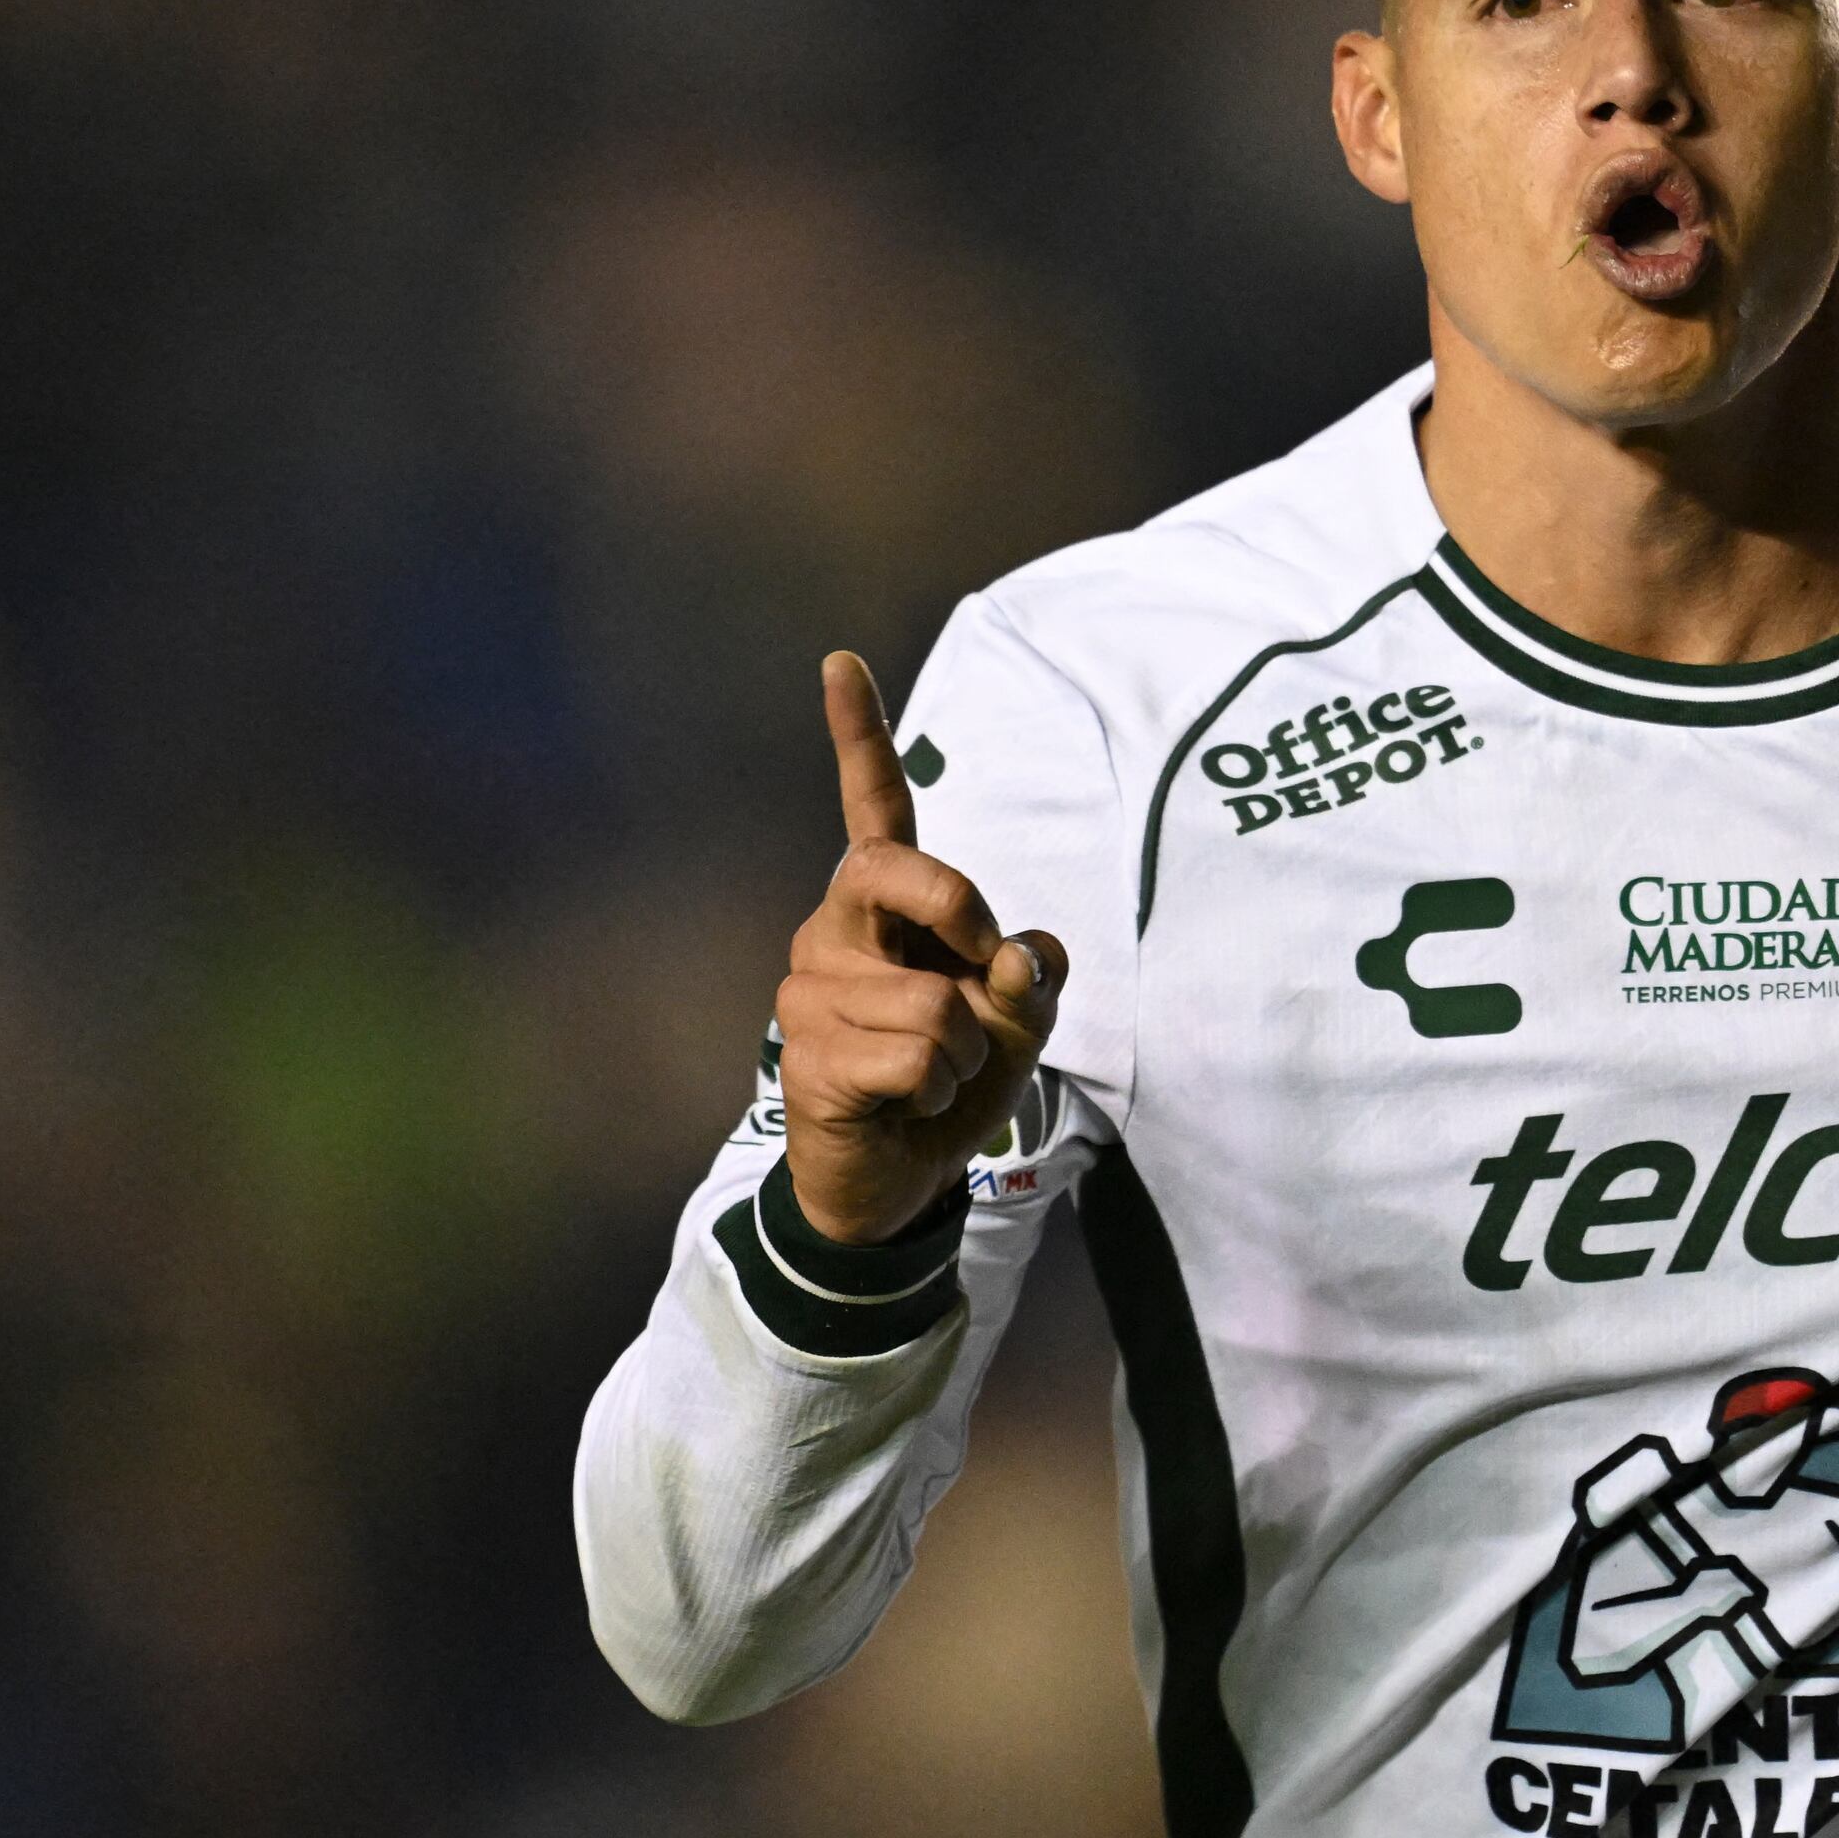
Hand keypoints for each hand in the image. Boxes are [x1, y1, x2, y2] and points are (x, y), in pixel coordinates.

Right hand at [776, 652, 1063, 1244]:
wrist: (898, 1177)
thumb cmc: (952, 1077)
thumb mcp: (1017, 1019)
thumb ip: (1030, 975)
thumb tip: (1019, 954)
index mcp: (885, 904)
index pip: (872, 806)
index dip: (858, 731)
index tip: (841, 660)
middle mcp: (835, 930)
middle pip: (898, 869)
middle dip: (959, 906)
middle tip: (982, 965)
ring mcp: (812, 991)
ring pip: (936, 1001)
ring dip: (965, 1052)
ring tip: (930, 1076)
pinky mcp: (808, 1056)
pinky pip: (919, 1058)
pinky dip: (941, 1089)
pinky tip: (904, 1102)